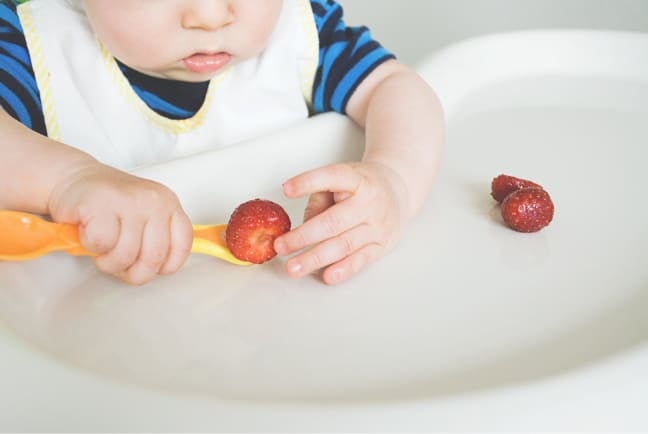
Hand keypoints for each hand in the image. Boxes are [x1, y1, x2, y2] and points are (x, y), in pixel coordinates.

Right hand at [47, 162, 192, 284]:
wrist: (72, 178)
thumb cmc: (108, 205)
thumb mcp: (143, 220)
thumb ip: (156, 241)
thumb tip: (158, 269)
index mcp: (169, 205)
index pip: (181, 246)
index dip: (161, 266)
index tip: (145, 265)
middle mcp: (155, 201)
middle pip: (153, 257)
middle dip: (132, 271)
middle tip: (117, 261)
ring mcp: (130, 200)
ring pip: (126, 254)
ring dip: (108, 261)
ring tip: (102, 246)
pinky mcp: (102, 203)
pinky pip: (102, 243)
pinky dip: (91, 245)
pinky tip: (89, 231)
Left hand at [274, 162, 408, 284]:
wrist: (398, 191)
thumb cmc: (363, 185)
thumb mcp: (342, 179)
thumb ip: (320, 199)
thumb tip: (302, 228)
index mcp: (356, 180)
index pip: (332, 177)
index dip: (308, 182)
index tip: (286, 189)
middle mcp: (369, 202)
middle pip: (333, 222)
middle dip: (304, 237)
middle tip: (280, 246)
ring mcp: (377, 226)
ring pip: (344, 245)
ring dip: (316, 258)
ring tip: (294, 267)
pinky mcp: (382, 245)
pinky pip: (361, 259)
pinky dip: (343, 269)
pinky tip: (327, 275)